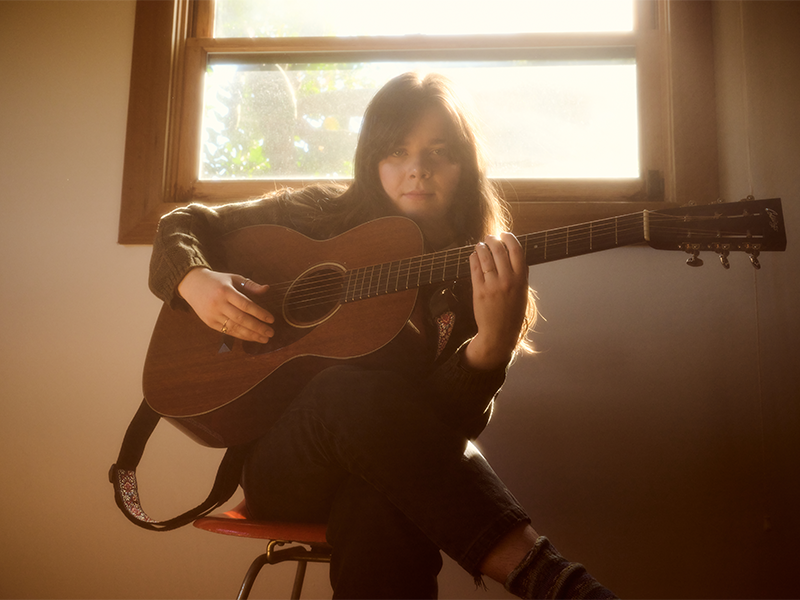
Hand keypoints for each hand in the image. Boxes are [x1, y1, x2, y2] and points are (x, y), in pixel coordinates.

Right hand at [177, 267, 273, 342]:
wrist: (191, 284)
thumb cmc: (216, 280)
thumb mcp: (233, 278)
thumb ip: (250, 285)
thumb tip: (266, 289)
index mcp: (226, 291)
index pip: (246, 305)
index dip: (260, 313)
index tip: (271, 319)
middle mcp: (218, 304)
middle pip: (241, 319)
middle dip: (257, 327)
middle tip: (270, 333)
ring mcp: (212, 314)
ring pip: (234, 328)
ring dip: (250, 335)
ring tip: (263, 338)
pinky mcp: (209, 322)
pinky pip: (226, 331)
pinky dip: (239, 335)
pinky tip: (250, 337)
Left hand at [465, 232, 528, 369]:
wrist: (499, 333)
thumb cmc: (512, 313)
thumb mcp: (523, 293)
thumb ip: (520, 274)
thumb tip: (514, 253)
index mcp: (521, 280)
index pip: (516, 251)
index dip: (509, 238)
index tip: (504, 234)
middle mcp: (507, 281)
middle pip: (499, 250)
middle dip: (492, 240)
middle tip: (489, 237)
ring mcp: (492, 286)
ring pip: (485, 257)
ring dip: (482, 247)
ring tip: (480, 244)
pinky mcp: (479, 291)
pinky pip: (475, 269)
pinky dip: (474, 258)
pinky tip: (474, 255)